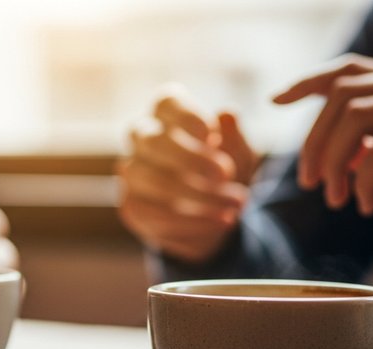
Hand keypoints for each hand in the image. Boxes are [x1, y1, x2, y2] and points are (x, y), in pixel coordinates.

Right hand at [118, 87, 257, 263]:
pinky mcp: (133, 207)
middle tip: (225, 173)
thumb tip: (227, 115)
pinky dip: (193, 221)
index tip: (214, 134)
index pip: (166, 104)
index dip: (187, 116)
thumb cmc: (224, 172)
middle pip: (153, 142)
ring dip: (198, 195)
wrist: (215, 214)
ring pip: (153, 181)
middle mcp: (143, 140)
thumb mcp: (239, 154)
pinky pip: (156, 215)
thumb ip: (234, 136)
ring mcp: (133, 174)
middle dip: (191, 159)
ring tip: (235, 204)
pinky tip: (221, 220)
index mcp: (168, 115)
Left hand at [273, 54, 372, 279]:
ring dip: (334, 162)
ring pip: (358, 116)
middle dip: (314, 141)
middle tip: (311, 183)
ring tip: (334, 198)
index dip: (308, 82)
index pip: (351, 70)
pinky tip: (363, 205)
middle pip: (345, 94)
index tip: (274, 101)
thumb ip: (366, 143)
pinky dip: (362, 181)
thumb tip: (319, 138)